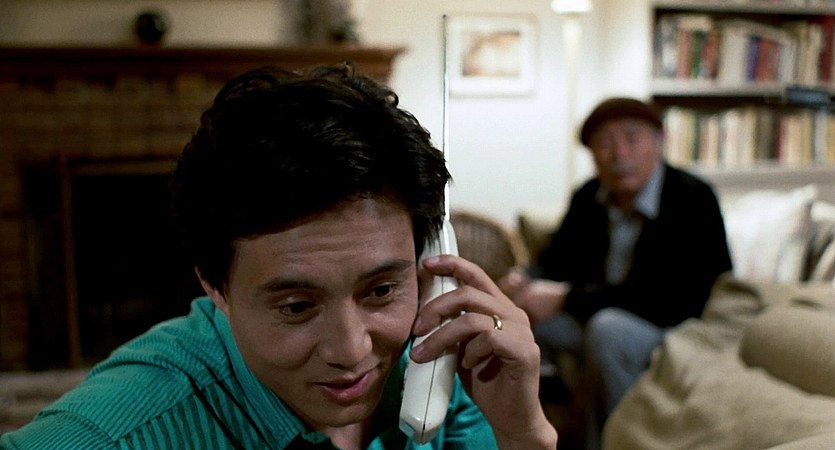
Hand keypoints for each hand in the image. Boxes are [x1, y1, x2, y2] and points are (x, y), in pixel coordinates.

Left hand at [410, 255, 557, 448]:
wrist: (511, 417)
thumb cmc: (486, 382)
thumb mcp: (462, 348)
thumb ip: (453, 328)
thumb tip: (421, 317)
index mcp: (499, 308)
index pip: (476, 274)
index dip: (452, 263)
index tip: (426, 264)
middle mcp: (513, 314)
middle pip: (468, 293)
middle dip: (435, 308)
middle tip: (416, 329)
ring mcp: (522, 331)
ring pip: (472, 318)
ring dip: (441, 337)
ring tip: (424, 354)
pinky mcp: (525, 351)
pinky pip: (488, 339)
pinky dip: (470, 351)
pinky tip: (466, 364)